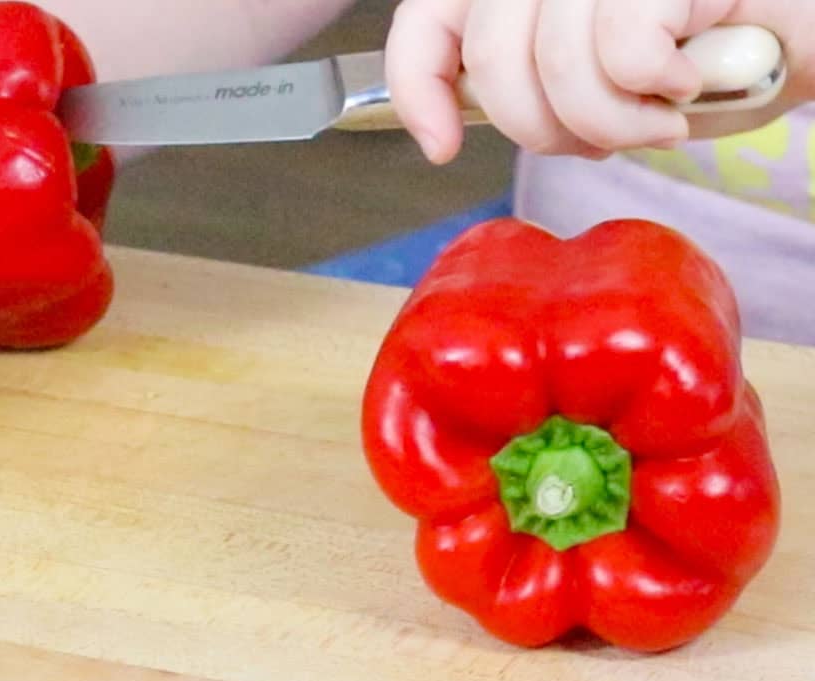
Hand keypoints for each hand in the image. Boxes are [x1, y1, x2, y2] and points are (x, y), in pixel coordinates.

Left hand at [383, 0, 788, 163]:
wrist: (803, 34)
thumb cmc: (707, 56)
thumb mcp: (591, 78)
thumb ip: (522, 80)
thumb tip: (449, 124)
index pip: (431, 15)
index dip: (421, 85)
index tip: (441, 145)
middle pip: (493, 55)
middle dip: (543, 127)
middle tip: (599, 138)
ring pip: (559, 61)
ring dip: (613, 121)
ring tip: (658, 117)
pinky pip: (625, 49)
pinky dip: (662, 89)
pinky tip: (693, 77)